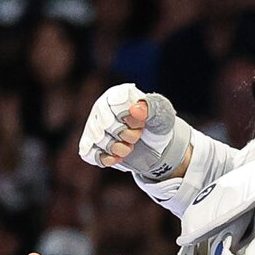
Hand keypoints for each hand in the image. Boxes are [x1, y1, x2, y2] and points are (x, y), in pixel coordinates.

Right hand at [78, 84, 192, 180]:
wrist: (152, 145)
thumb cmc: (155, 125)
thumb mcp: (162, 115)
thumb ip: (152, 108)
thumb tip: (135, 110)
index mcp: (117, 95)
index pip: (116, 105)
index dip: (131, 119)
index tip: (142, 123)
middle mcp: (101, 108)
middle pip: (107, 124)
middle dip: (127, 135)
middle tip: (138, 135)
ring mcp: (94, 126)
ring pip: (99, 140)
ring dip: (120, 148)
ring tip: (130, 145)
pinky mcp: (91, 145)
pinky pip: (92, 154)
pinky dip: (108, 159)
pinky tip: (120, 157)